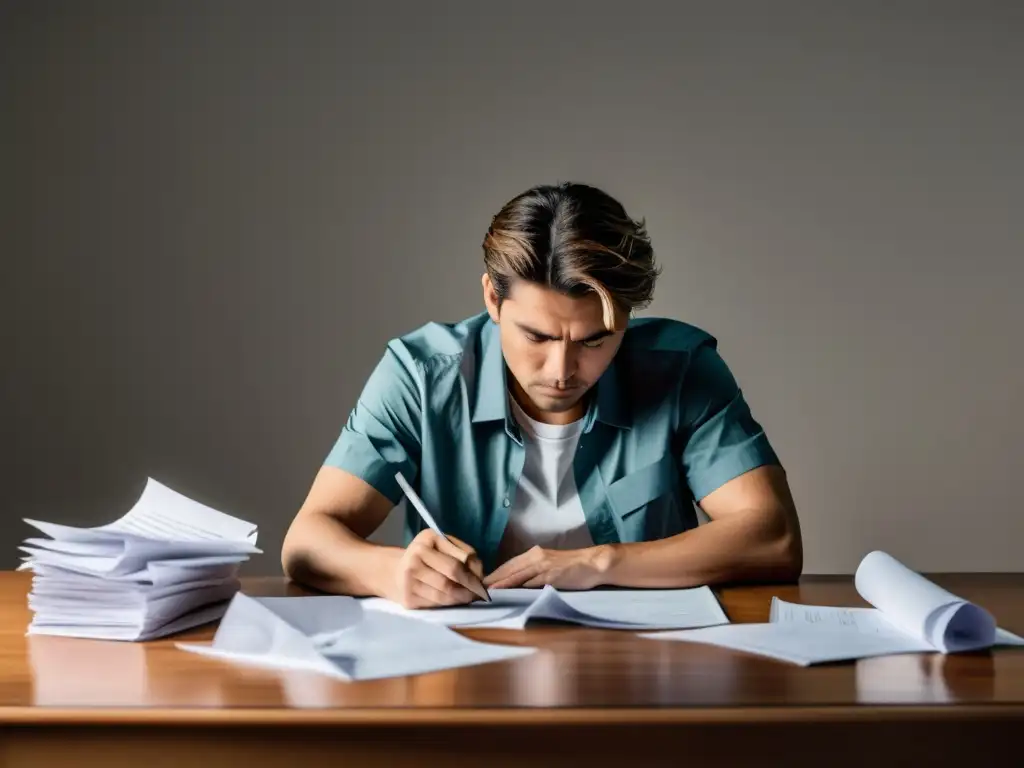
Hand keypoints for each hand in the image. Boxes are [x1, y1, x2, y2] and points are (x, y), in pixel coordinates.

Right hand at [388, 529, 485, 607]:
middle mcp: (414, 558)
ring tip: (469, 598)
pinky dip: (449, 605)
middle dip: (470, 588)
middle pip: (451, 579)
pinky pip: (436, 604)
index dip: (474, 573)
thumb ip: (464, 554)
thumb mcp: (443, 545)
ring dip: (462, 599)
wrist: (394, 571)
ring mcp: (408, 580)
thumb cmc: (427, 556)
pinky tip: (454, 601)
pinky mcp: (408, 599)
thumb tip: (481, 576)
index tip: (482, 580)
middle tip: (480, 594)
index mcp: (426, 540)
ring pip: (444, 595)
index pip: (458, 561)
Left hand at [483, 545, 610, 589]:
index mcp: (534, 554)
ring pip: (516, 575)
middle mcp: (536, 557)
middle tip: (475, 587)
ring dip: (500, 584)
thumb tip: (519, 583)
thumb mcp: (550, 565)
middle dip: (491, 579)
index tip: (480, 582)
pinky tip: (507, 593)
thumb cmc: (573, 567)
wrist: (593, 563)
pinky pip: (530, 582)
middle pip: (508, 569)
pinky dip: (516, 587)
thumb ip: (535, 572)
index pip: (509, 564)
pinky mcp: (551, 575)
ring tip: (485, 591)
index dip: (494, 573)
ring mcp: (543, 566)